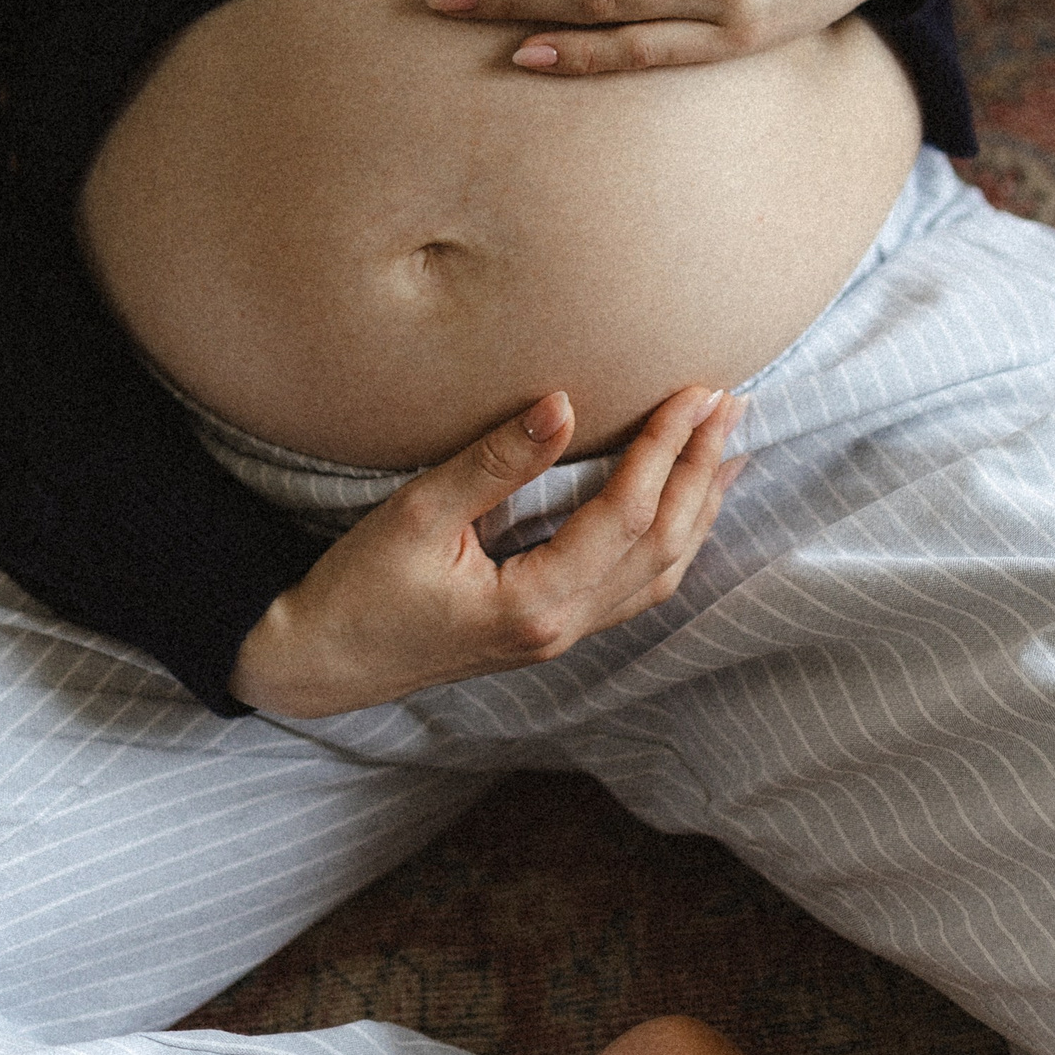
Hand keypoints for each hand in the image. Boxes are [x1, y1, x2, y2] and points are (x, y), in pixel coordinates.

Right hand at [229, 382, 744, 717]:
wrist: (321, 661)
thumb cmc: (358, 591)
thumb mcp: (416, 515)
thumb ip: (493, 462)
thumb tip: (561, 405)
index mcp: (533, 602)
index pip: (624, 514)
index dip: (665, 449)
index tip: (694, 393)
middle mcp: (561, 627)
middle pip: (660, 545)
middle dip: (700, 471)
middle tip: (733, 405)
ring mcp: (559, 637)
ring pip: (658, 574)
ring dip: (697, 508)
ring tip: (729, 450)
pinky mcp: (548, 632)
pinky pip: (634, 589)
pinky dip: (671, 542)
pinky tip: (681, 510)